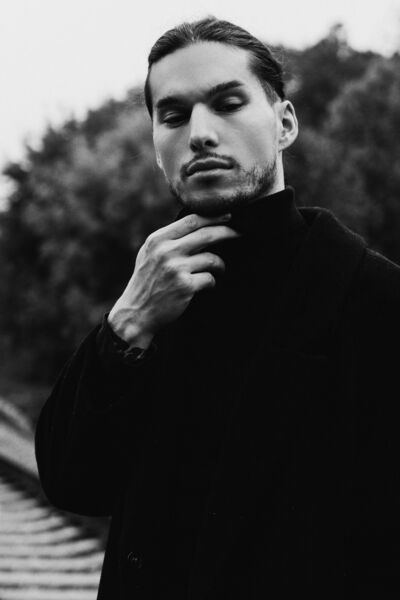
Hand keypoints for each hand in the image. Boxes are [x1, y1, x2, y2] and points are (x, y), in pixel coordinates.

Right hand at [108, 213, 239, 346]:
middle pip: (206, 235)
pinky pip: (210, 278)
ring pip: (212, 258)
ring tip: (220, 269)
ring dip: (220, 264)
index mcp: (157, 240)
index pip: (191, 220)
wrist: (136, 312)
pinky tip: (207, 285)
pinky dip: (212, 282)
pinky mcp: (185, 286)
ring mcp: (176, 269)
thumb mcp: (149, 254)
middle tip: (239, 234)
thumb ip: (168, 240)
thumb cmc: (146, 282)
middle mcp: (166, 251)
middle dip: (227, 232)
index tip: (228, 216)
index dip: (213, 217)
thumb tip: (198, 225)